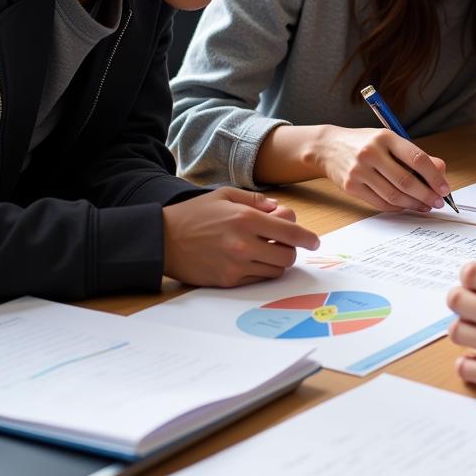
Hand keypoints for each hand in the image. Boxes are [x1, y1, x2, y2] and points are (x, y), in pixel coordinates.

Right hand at [162, 186, 318, 287]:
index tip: (313, 240)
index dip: (307, 238)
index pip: (290, 232)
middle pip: (287, 255)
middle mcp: (244, 244)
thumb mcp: (225, 195)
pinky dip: (260, 271)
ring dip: (277, 262)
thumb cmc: (194, 214)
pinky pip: (257, 279)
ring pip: (275, 270)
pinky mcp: (228, 281)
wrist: (162, 239)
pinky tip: (251, 260)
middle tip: (282, 244)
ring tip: (265, 251)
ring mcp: (236, 265)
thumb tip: (278, 210)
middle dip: (291, 249)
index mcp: (247, 219)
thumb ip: (256, 201)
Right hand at [315, 126, 450, 211]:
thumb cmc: (365, 143)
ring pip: (394, 195)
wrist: (328, 148)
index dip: (434, 176)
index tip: (444, 188)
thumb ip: (415, 155)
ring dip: (414, 204)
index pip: (417, 159)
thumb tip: (441, 171)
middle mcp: (371, 153)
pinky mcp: (351, 187)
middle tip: (437, 202)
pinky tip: (407, 206)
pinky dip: (397, 207)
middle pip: (406, 181)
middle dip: (426, 195)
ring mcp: (359, 171)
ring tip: (425, 206)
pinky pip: (380, 203)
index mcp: (385, 137)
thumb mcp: (390, 141)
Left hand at [447, 263, 475, 415]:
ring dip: (463, 331)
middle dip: (459, 300)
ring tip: (475, 335)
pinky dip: (466, 364)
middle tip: (469, 308)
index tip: (473, 284)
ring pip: (455, 331)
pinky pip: (464, 367)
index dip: (469, 277)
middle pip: (455, 299)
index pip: (473, 273)